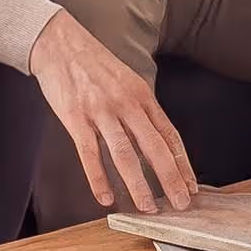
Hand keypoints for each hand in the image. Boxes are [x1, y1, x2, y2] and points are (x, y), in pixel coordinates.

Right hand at [29, 14, 200, 212]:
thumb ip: (140, 109)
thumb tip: (155, 140)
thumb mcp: (126, 80)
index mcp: (142, 95)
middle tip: (181, 203)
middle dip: (170, 179)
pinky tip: (105, 197)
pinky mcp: (76, 117)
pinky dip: (98, 178)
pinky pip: (89, 153)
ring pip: (125, 154)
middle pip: (154, 147)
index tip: (191, 185)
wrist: (59, 43)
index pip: (169, 135)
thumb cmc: (93, 64)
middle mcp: (126, 104)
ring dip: (139, 185)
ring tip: (147, 207)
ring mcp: (101, 111)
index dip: (182, 163)